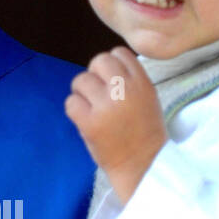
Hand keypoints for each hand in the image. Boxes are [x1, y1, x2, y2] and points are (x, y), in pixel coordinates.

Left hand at [65, 44, 165, 203]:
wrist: (143, 165)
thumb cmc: (145, 133)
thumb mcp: (148, 98)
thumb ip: (130, 79)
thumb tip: (104, 66)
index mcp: (142, 83)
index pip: (118, 53)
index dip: (111, 65)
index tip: (112, 82)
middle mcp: (124, 90)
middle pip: (98, 61)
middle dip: (94, 75)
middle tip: (98, 94)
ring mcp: (106, 106)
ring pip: (80, 80)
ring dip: (82, 93)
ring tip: (91, 108)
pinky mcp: (90, 123)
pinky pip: (71, 103)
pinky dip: (74, 110)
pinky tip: (84, 120)